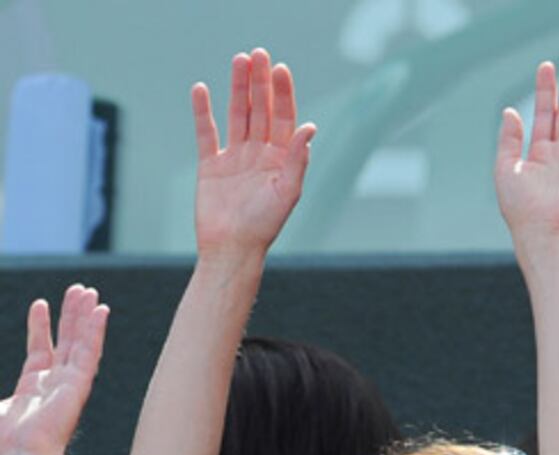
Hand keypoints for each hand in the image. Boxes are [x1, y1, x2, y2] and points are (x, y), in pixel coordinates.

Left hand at [0, 285, 107, 454]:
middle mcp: (54, 386)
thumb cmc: (1, 446)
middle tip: (78, 292)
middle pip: (66, 342)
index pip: (41, 351)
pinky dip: (95, 331)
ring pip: (80, 343)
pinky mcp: (78, 387)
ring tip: (88, 293)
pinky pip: (89, 352)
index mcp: (33, 390)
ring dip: (85, 318)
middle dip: (71, 317)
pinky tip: (100, 311)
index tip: (41, 305)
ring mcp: (69, 386)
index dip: (40, 327)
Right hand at [193, 48, 315, 258]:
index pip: (284, 118)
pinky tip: (202, 90)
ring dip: (237, 88)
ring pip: (237, 115)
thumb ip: (298, 160)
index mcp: (281, 161)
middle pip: (261, 110)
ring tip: (238, 60)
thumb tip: (310, 128)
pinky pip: (206, 133)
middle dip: (260, 83)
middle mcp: (259, 155)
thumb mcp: (287, 193)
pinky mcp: (211, 166)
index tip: (279, 69)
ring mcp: (235, 158)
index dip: (282, 94)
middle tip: (258, 54)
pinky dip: (203, 112)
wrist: (231, 249)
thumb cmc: (263, 227)